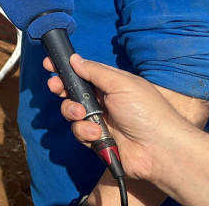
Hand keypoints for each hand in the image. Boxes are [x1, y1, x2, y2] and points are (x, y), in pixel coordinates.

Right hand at [45, 54, 185, 183]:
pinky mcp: (96, 140)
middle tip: (55, 87)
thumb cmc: (146, 111)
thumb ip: (95, 71)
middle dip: (61, 88)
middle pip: (72, 91)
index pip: (83, 72)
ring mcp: (100, 120)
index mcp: (111, 83)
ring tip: (83, 114)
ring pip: (72, 112)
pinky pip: (79, 132)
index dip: (66, 68)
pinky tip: (97, 133)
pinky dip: (85, 131)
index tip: (48, 64)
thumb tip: (74, 59)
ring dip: (73, 111)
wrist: (160, 150)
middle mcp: (104, 100)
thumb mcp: (121, 83)